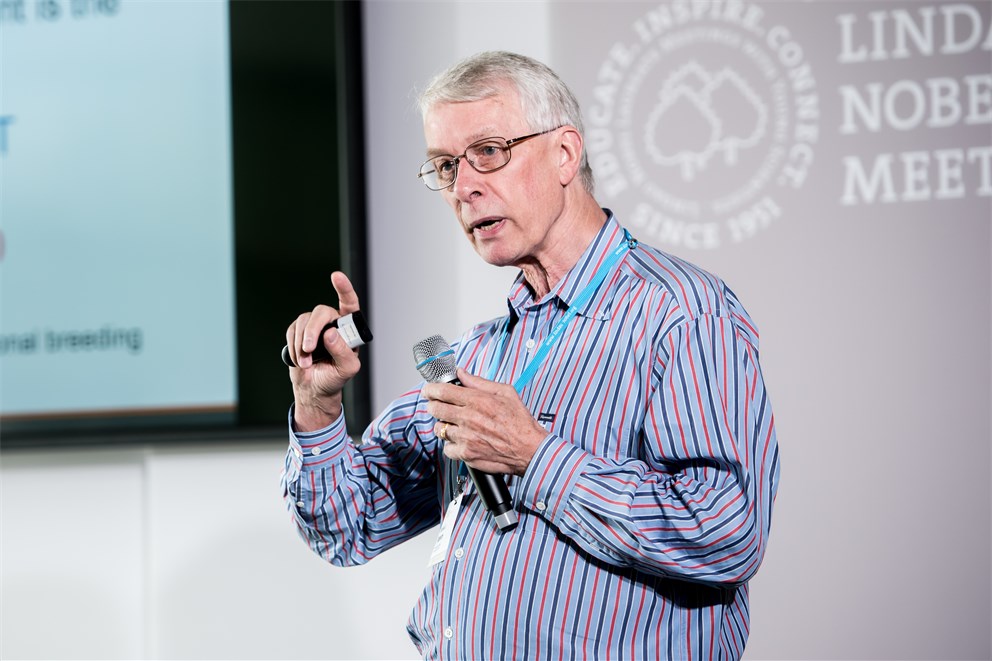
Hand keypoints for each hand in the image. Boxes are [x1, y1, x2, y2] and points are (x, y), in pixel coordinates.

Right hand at [286, 271, 362, 430]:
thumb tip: (331, 333)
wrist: (314, 388)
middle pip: (321, 312)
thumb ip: (343, 351)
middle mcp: (333, 322)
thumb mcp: (346, 369)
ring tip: (306, 363)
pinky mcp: (299, 330)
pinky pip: (293, 330)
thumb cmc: (335, 377)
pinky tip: (300, 360)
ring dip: (302, 345)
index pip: (350, 304)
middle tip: (308, 349)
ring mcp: (315, 325)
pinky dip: (294, 347)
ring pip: (304, 321)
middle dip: (312, 330)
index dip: (344, 289)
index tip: (336, 276)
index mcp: (349, 329)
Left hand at [423, 369, 546, 475]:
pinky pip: (446, 448)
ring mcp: (466, 437)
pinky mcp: (466, 454)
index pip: (442, 391)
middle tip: (438, 406)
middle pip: (435, 409)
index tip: (429, 390)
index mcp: (477, 401)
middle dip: (433, 405)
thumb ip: (479, 382)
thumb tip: (462, 373)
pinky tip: (460, 441)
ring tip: (454, 425)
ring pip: (439, 429)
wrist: (529, 449)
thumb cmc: (520, 422)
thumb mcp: (505, 392)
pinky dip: (451, 445)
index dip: (431, 389)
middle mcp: (468, 418)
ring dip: (443, 426)